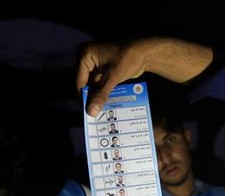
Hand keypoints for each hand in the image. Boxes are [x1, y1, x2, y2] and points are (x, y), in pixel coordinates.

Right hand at [76, 38, 212, 116]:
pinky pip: (98, 83)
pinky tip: (102, 104)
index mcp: (85, 54)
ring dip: (95, 96)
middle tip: (91, 113)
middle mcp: (87, 58)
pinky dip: (101, 92)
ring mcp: (95, 63)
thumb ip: (101, 95)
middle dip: (89, 97)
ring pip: (91, 84)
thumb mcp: (113, 77)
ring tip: (97, 111)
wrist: (145, 53)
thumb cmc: (128, 59)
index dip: (82, 96)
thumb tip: (91, 113)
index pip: (79, 80)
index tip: (86, 111)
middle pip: (84, 82)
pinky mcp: (102, 69)